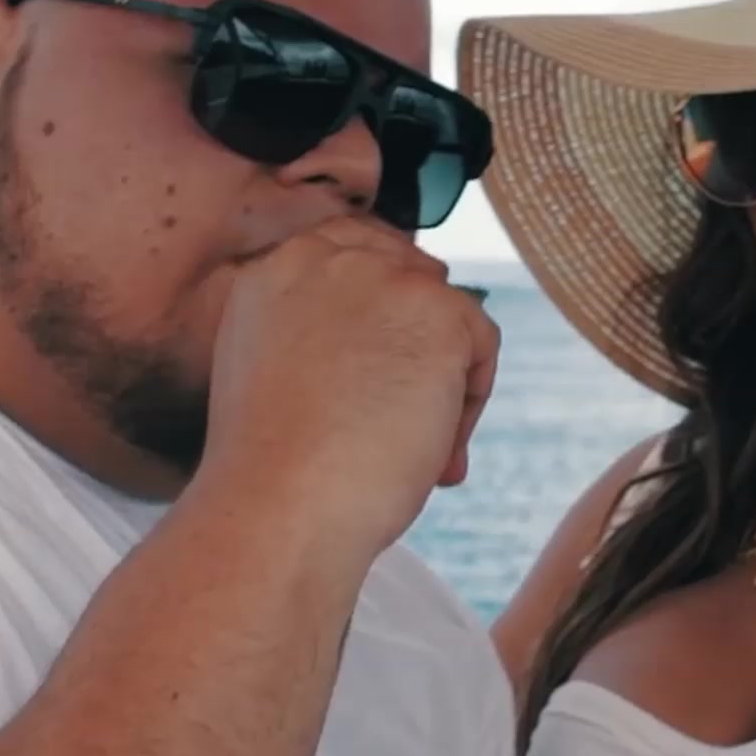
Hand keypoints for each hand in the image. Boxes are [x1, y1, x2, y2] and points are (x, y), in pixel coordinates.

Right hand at [195, 216, 499, 560]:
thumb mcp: (275, 373)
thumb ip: (320, 337)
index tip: (396, 354)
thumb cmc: (274, 472)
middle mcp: (325, 257)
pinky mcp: (435, 309)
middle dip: (420, 343)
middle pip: (411, 273)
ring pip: (448, 316)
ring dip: (442, 384)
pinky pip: (481, 344)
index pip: (353, 248)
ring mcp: (382, 277)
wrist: (279, 508)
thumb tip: (394, 346)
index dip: (387, 301)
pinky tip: (433, 452)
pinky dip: (469, 404)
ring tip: (415, 452)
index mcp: (274, 270)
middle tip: (405, 422)